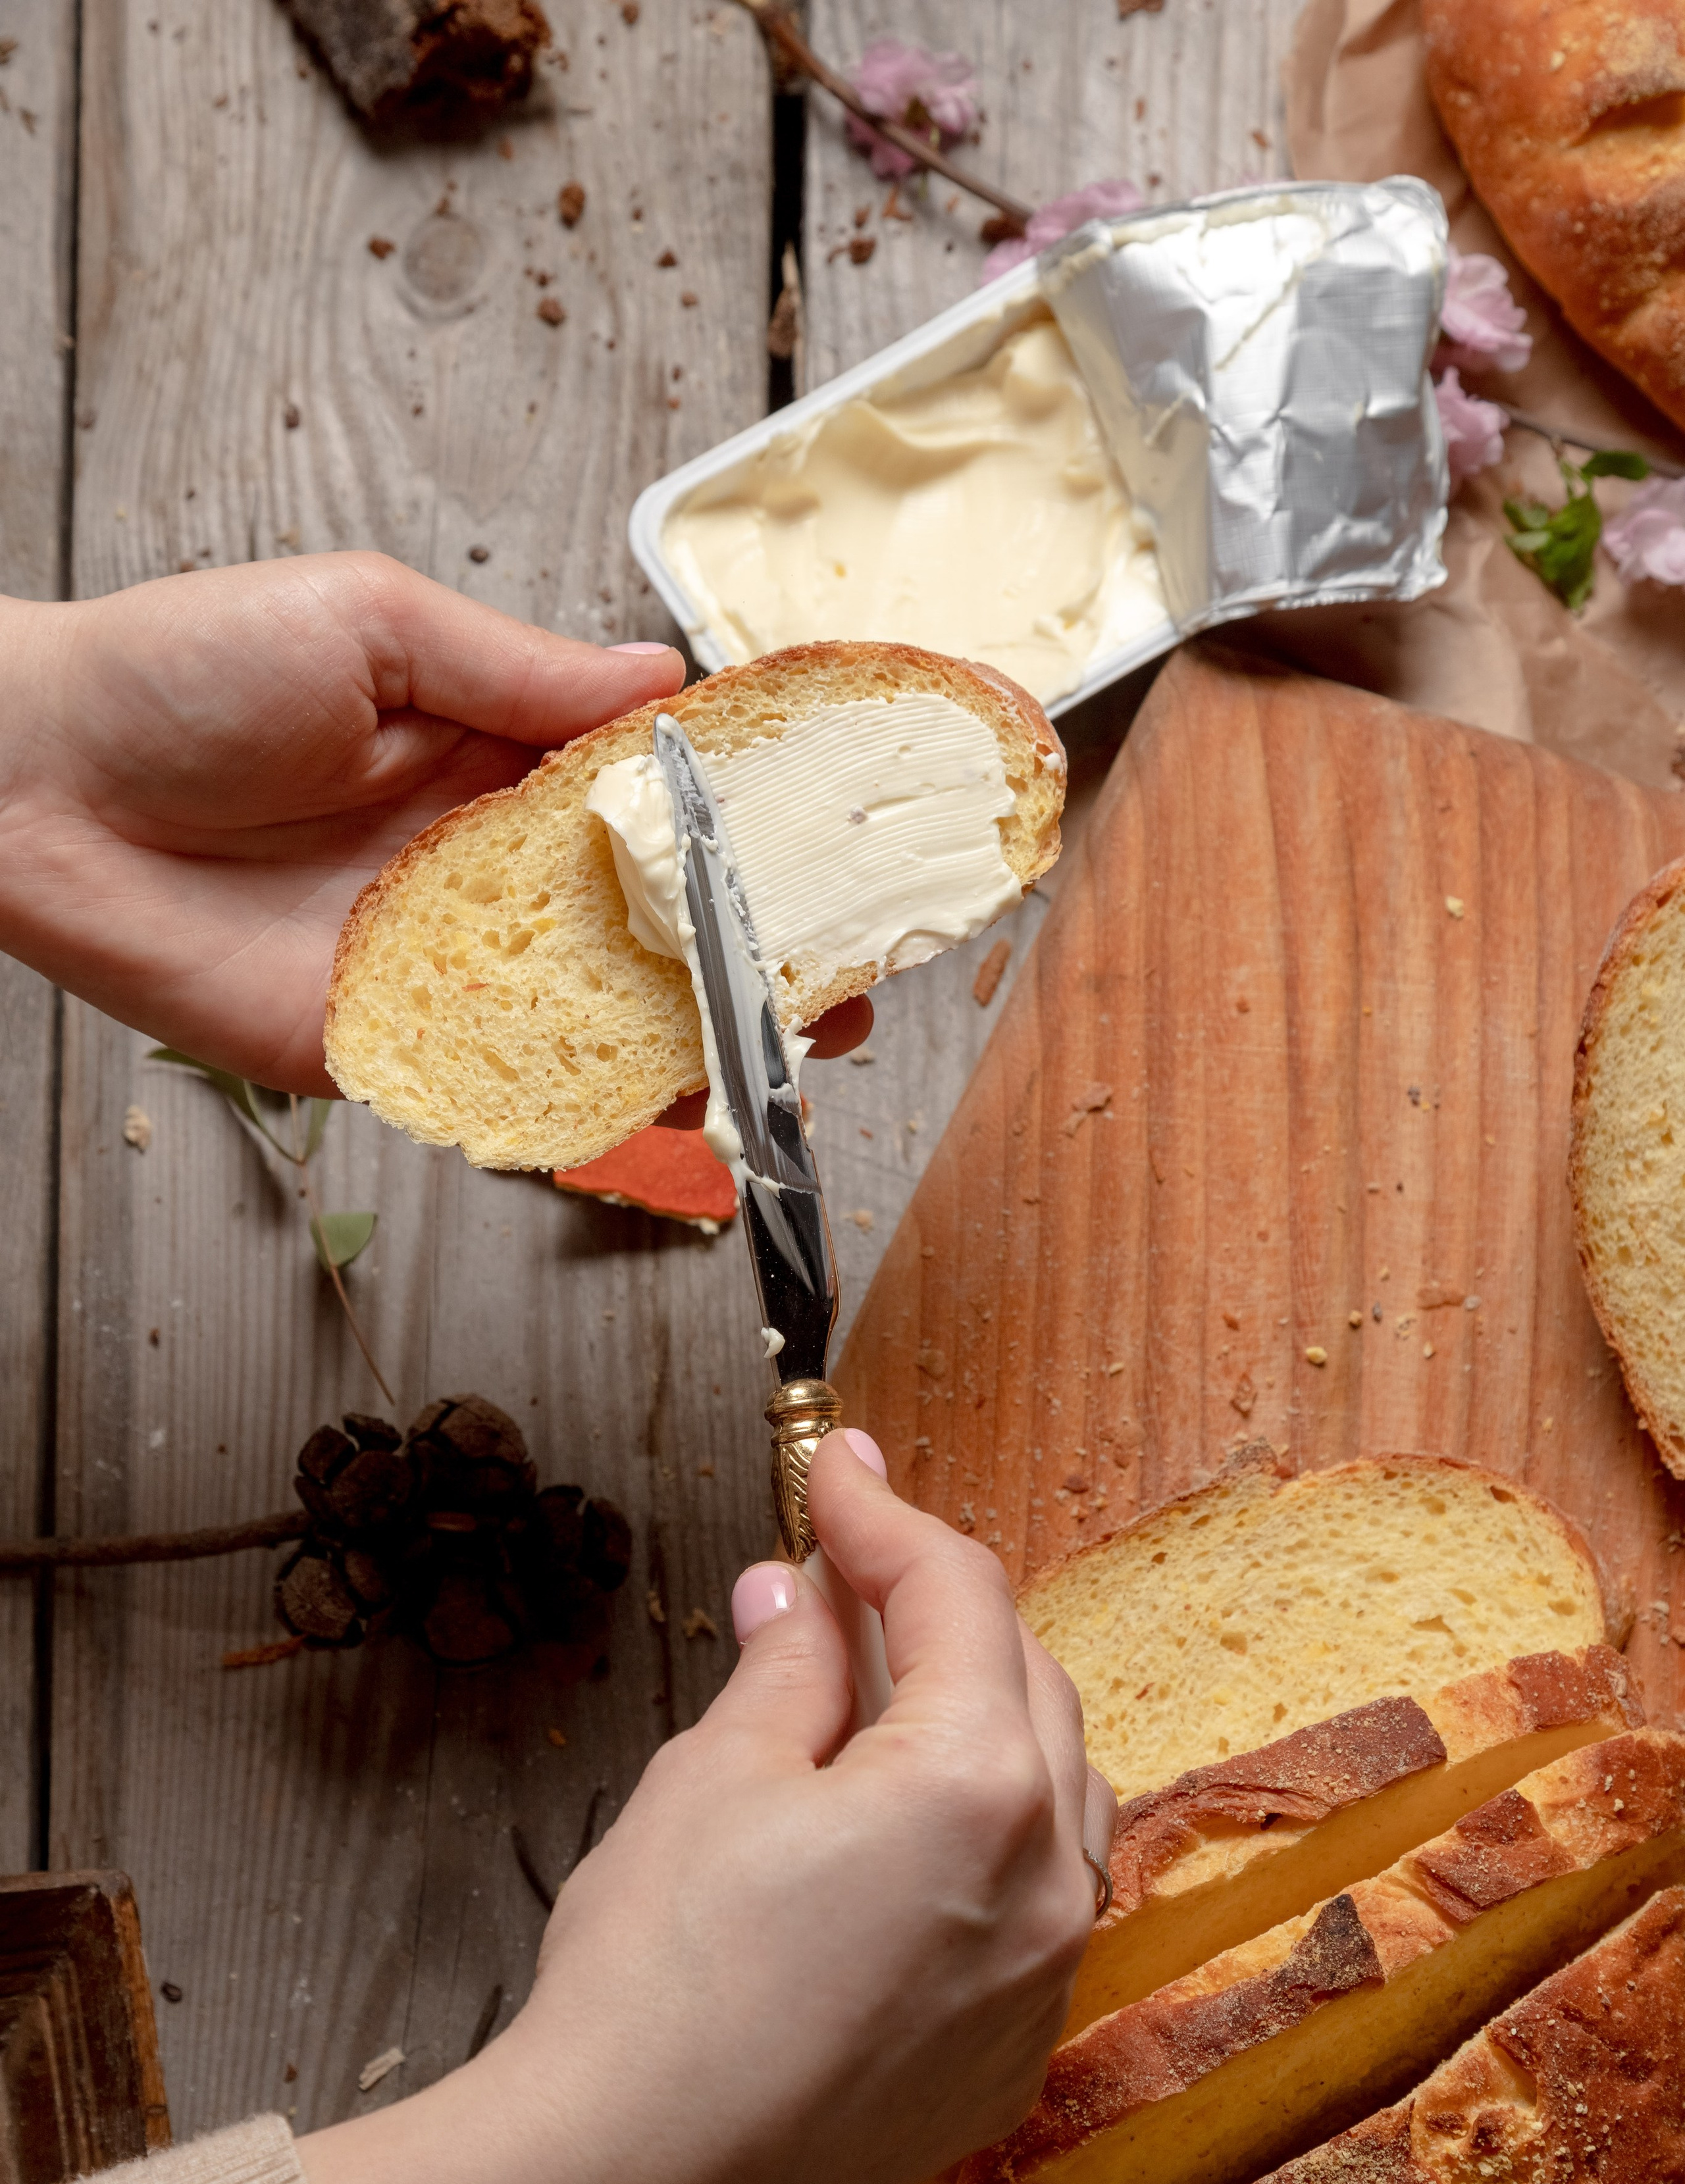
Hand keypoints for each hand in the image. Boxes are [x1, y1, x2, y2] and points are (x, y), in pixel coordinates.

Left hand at [0, 556, 870, 1096]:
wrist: (28, 782)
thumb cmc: (178, 670)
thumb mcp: (374, 623)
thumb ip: (521, 672)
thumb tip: (664, 684)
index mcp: (488, 762)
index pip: (648, 803)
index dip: (744, 828)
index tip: (835, 845)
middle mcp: (477, 873)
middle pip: (644, 927)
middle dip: (749, 958)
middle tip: (846, 984)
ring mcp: (435, 968)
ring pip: (592, 1019)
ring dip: (695, 1043)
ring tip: (793, 1053)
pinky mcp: (377, 1049)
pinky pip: (500, 1087)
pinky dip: (587, 1112)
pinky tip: (674, 1116)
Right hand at [298, 1431, 1111, 2183]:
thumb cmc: (657, 1982)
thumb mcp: (714, 1777)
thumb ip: (787, 1668)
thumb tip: (799, 1595)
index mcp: (977, 1781)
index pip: (954, 1594)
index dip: (884, 1516)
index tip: (835, 1472)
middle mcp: (1047, 1876)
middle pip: (1022, 1680)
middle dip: (938, 1610)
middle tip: (845, 1569)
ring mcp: (1042, 1977)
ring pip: (1048, 1790)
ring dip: (977, 1715)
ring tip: (875, 1686)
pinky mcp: (1009, 2055)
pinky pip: (1033, 1900)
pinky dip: (983, 1833)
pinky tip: (899, 1826)